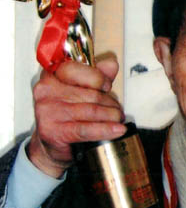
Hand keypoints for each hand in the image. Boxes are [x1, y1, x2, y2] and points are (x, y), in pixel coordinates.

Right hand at [27, 57, 126, 177]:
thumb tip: (111, 64)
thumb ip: (95, 76)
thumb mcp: (79, 90)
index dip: (97, 77)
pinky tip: (117, 130)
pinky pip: (86, 129)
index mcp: (51, 75)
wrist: (49, 142)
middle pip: (90, 93)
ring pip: (91, 111)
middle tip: (117, 110)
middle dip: (110, 103)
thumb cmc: (65, 114)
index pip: (75, 70)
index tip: (107, 86)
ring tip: (117, 119)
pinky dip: (105, 129)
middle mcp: (46, 91)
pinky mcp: (53, 131)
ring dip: (111, 116)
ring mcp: (47, 111)